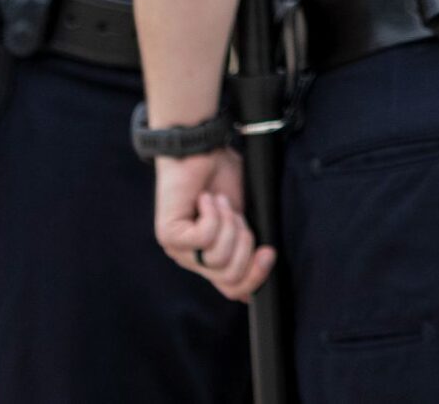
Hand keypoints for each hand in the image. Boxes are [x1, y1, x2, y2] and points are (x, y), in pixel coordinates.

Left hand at [155, 149, 273, 300]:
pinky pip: (204, 238)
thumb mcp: (246, 214)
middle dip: (244, 243)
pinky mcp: (169, 235)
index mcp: (214, 258)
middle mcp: (194, 260)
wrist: (201, 149)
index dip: (255, 276)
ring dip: (228, 223)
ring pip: (218, 257)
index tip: (269, 251)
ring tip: (219, 202)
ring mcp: (178, 250)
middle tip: (237, 215)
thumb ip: (252, 241)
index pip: (233, 289)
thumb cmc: (224, 177)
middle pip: (230, 276)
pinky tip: (206, 198)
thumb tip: (268, 266)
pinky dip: (213, 214)